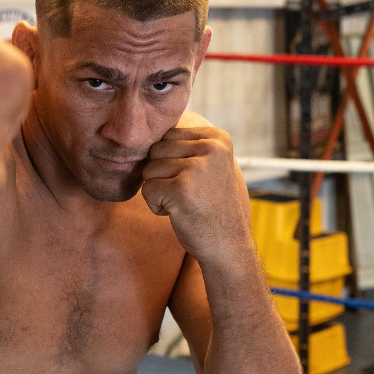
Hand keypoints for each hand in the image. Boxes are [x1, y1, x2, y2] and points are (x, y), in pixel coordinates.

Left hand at [141, 126, 249, 264]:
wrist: (227, 245)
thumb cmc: (212, 206)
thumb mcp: (211, 165)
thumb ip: (189, 144)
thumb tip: (154, 127)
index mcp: (218, 137)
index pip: (167, 136)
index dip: (171, 163)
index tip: (195, 181)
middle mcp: (210, 147)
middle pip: (155, 151)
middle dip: (162, 177)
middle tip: (188, 195)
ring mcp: (197, 167)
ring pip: (149, 170)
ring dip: (159, 192)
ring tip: (185, 203)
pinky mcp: (181, 188)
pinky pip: (147, 190)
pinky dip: (157, 207)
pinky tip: (180, 213)